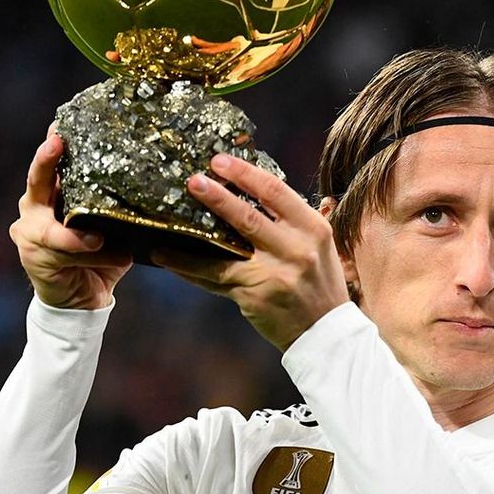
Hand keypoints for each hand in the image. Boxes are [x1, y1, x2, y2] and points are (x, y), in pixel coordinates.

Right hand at [9, 128, 131, 308]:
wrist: (82, 300)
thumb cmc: (100, 256)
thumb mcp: (110, 224)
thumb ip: (115, 204)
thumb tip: (150, 177)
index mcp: (52, 193)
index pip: (53, 162)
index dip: (56, 140)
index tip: (63, 121)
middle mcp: (33, 207)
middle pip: (37, 179)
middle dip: (46, 160)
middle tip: (56, 143)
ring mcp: (28, 231)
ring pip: (53, 225)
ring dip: (80, 234)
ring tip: (100, 239)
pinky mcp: (33, 255)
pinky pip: (62, 250)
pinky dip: (87, 253)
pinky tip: (110, 254)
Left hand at [153, 153, 349, 349]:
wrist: (325, 332)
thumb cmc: (319, 281)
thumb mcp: (317, 244)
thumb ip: (291, 218)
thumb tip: (251, 186)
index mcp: (313, 228)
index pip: (275, 191)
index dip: (245, 173)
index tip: (220, 161)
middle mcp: (295, 249)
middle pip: (249, 217)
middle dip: (218, 197)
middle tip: (194, 180)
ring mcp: (273, 275)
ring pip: (225, 249)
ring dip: (195, 233)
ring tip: (170, 219)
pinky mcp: (253, 296)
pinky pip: (214, 277)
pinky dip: (189, 266)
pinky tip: (167, 256)